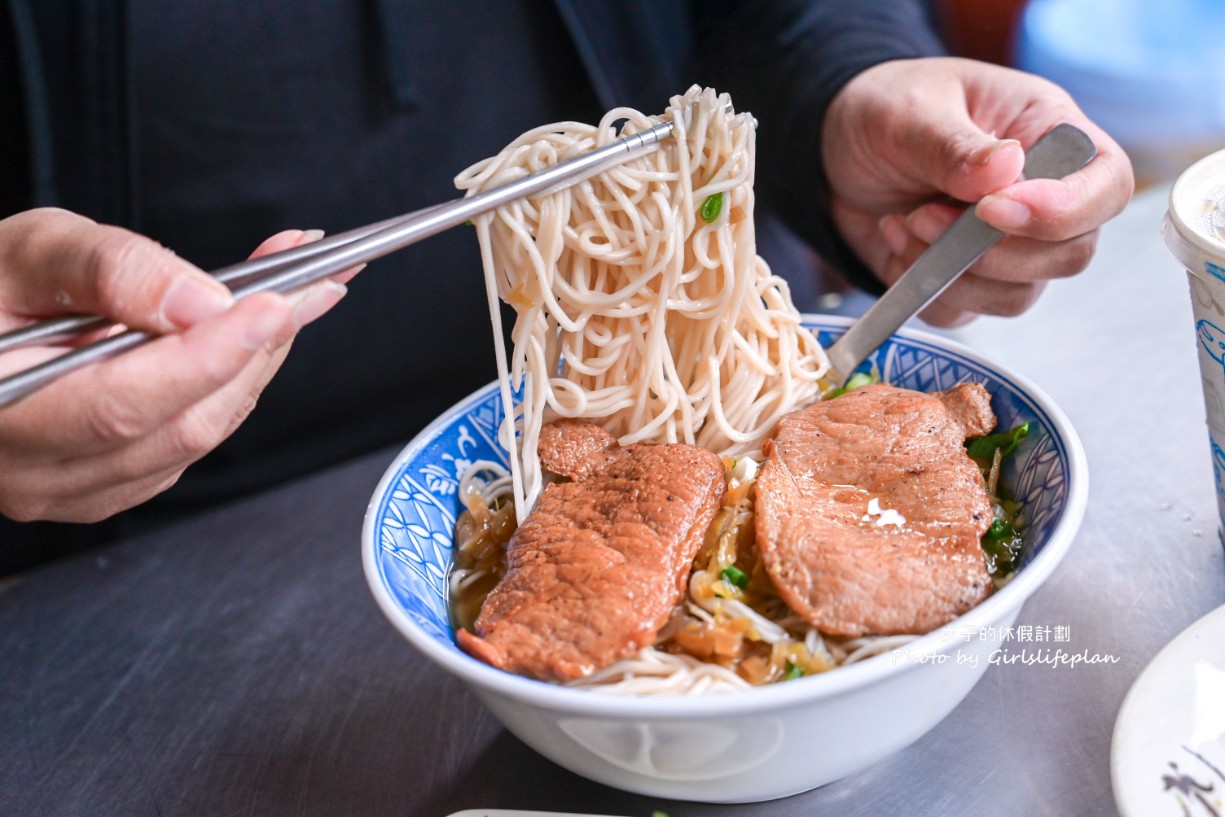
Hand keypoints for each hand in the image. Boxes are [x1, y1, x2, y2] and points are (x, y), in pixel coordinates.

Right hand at [0, 208, 350, 522]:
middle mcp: (35, 472)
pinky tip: (257, 333)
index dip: (208, 358)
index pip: (121, 404)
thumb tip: (201, 302)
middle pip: (179, 426)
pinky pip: (194, 439)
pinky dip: (236, 382)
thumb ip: (109, 271)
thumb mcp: (28, 253)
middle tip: (312, 282)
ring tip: (299, 295)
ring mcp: (77, 488)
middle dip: (256, 350)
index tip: (274, 305)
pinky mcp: (114, 483)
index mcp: (0, 412)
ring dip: (258, 362)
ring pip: (200, 436)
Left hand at [822, 56, 1134, 325]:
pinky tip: (895, 243)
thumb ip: (954, 145)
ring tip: (904, 223)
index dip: (1064, 210)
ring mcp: (1010, 246)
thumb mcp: (911, 113)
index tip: (993, 210)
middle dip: (991, 250)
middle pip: (1069, 254)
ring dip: (951, 272)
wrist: (835, 148)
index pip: (1107, 186)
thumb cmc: (887, 111)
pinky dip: (924, 290)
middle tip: (922, 215)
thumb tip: (1006, 168)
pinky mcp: (968, 281)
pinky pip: (965, 312)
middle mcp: (1044, 196)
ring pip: (1018, 294)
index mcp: (1051, 134)